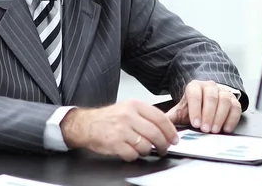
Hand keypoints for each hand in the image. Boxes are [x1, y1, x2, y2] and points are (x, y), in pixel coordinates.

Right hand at [60, 100, 178, 160]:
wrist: (86, 124)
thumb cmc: (108, 118)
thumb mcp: (127, 108)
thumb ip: (145, 115)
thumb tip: (166, 127)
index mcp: (134, 105)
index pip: (160, 118)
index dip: (170, 130)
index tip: (174, 138)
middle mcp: (128, 116)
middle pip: (155, 133)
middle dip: (163, 144)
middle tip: (164, 148)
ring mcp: (121, 130)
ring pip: (146, 145)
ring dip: (148, 151)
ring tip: (144, 149)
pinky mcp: (115, 143)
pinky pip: (133, 154)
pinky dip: (134, 156)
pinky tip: (131, 151)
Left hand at [165, 80, 241, 133]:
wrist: (207, 100)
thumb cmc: (194, 107)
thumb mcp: (181, 110)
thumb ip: (170, 117)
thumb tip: (158, 122)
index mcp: (194, 86)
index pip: (194, 94)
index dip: (195, 109)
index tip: (195, 123)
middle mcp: (209, 86)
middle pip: (211, 97)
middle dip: (208, 114)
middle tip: (205, 129)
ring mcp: (223, 92)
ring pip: (224, 100)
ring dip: (220, 117)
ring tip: (214, 130)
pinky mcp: (234, 100)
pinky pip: (236, 107)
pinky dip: (232, 119)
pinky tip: (226, 128)